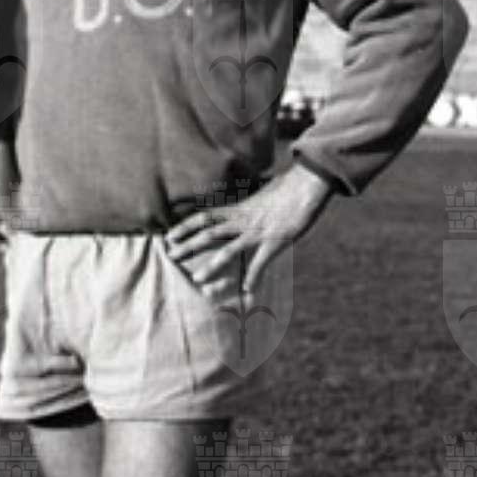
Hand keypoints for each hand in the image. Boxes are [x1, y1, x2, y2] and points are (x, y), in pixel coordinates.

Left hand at [163, 165, 332, 298]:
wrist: (308, 183)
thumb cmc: (287, 188)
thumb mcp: (262, 195)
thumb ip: (249, 206)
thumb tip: (244, 207)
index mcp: (238, 209)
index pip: (204, 217)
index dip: (185, 226)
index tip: (168, 236)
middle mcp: (243, 221)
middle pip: (209, 234)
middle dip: (188, 246)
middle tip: (170, 257)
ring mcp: (258, 232)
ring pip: (229, 250)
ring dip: (212, 265)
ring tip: (197, 280)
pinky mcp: (276, 241)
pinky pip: (261, 262)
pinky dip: (254, 277)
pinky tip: (247, 292)